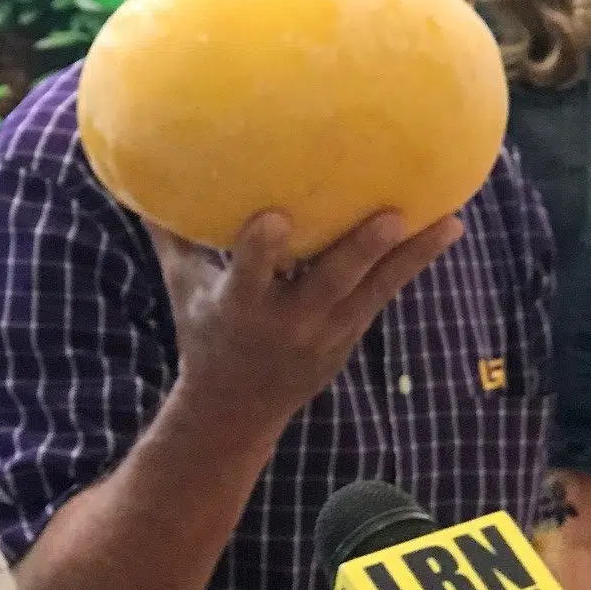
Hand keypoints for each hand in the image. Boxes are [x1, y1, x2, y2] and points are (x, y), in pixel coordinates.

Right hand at [152, 207, 463, 444]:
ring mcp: (325, 333)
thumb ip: (171, 238)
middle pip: (328, 283)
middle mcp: (287, 322)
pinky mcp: (349, 337)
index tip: (275, 218)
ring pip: (374, 290)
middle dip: (358, 252)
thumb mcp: (183, 291)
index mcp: (240, 307)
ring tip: (450, 221)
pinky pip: (384, 294)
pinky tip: (444, 227)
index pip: (250, 275)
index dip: (262, 249)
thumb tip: (140, 180)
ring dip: (411, 256)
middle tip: (389, 216)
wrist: (236, 410)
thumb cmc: (205, 334)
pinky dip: (413, 263)